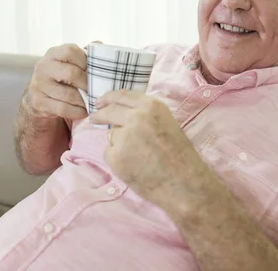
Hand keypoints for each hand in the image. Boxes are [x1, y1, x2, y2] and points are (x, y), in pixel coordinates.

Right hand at [24, 43, 92, 119]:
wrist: (38, 95)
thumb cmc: (61, 75)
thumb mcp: (69, 62)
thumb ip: (84, 54)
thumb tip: (100, 45)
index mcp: (53, 53)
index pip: (70, 51)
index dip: (85, 61)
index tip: (92, 70)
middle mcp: (43, 67)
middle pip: (71, 73)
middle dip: (86, 83)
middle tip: (94, 89)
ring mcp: (38, 85)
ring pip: (68, 94)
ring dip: (84, 100)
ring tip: (91, 102)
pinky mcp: (38, 102)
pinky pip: (63, 109)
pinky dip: (77, 112)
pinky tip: (83, 111)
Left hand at [89, 90, 211, 205]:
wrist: (183, 182)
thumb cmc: (180, 155)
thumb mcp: (166, 123)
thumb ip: (145, 115)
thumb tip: (123, 113)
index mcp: (151, 106)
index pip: (122, 95)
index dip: (108, 97)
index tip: (100, 101)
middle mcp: (136, 117)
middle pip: (109, 111)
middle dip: (99, 115)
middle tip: (94, 118)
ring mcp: (124, 136)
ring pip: (111, 136)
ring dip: (118, 144)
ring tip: (138, 157)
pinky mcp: (116, 156)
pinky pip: (110, 154)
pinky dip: (117, 160)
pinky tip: (134, 167)